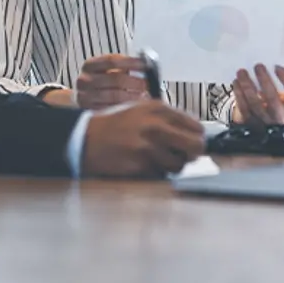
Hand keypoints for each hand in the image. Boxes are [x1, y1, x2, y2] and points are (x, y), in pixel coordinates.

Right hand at [73, 54, 150, 109]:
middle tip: (148, 84)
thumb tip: (145, 66)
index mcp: (89, 65)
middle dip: (135, 81)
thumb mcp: (106, 69)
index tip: (145, 65)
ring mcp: (85, 96)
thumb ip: (122, 66)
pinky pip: (111, 109)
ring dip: (133, 96)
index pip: (112, 61)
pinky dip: (125, 108)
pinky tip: (134, 106)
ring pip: (115, 95)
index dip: (131, 62)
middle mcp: (85, 80)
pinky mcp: (89, 111)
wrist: (82, 98)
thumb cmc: (100, 82)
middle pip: (115, 79)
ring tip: (144, 96)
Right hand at [81, 100, 204, 176]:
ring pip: (179, 164)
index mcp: (159, 109)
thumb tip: (193, 133)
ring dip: (172, 165)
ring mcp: (149, 146)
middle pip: (195, 146)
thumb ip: (167, 118)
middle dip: (192, 153)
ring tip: (159, 159)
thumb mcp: (142, 110)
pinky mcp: (141, 164)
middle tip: (185, 155)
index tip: (192, 142)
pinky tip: (145, 163)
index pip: (196, 126)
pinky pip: (161, 173)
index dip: (196, 137)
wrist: (87, 138)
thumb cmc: (116, 124)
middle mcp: (157, 126)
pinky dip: (157, 172)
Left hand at [230, 65, 283, 125]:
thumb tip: (268, 62)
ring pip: (255, 103)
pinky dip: (239, 94)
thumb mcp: (282, 95)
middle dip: (264, 80)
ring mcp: (264, 120)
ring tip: (242, 72)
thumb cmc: (274, 102)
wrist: (264, 122)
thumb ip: (279, 83)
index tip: (278, 67)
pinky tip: (237, 83)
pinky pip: (243, 108)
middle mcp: (279, 115)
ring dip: (247, 85)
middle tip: (258, 66)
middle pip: (272, 98)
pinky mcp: (249, 121)